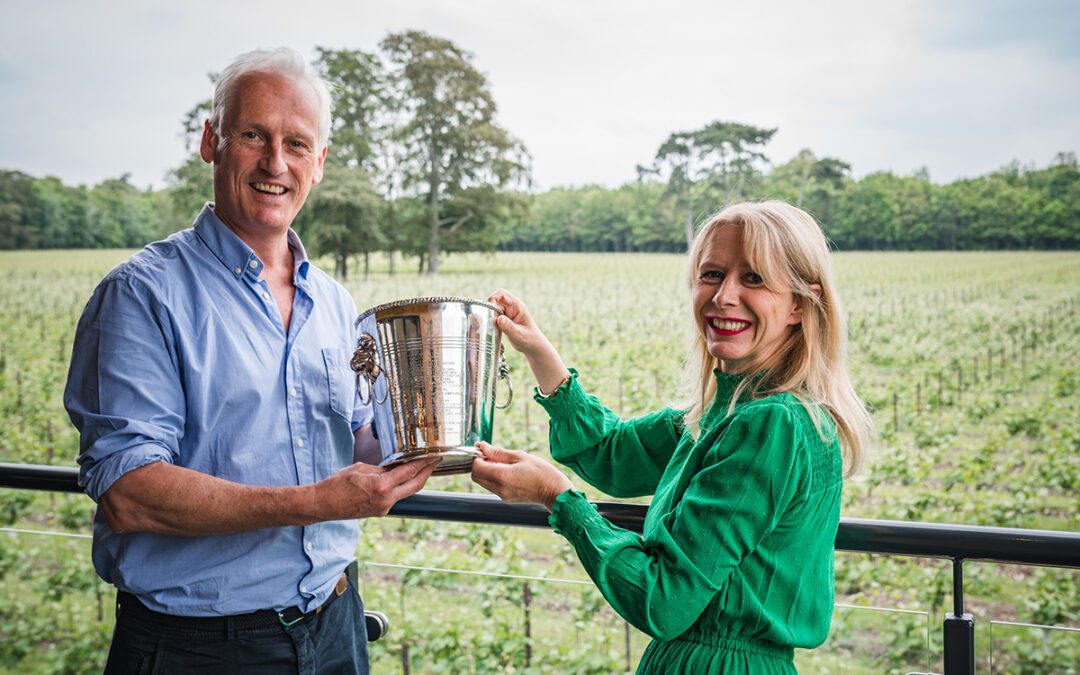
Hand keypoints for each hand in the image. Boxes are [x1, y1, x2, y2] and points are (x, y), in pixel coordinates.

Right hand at [316, 457, 439, 519]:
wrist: (322, 505)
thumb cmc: (337, 484)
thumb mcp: (361, 468)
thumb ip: (381, 468)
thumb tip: (396, 466)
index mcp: (381, 486)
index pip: (410, 472)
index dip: (424, 463)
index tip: (433, 456)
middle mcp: (386, 499)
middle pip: (415, 485)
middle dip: (427, 472)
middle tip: (435, 461)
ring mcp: (384, 508)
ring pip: (407, 492)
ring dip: (416, 480)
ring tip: (422, 467)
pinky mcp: (380, 512)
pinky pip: (395, 497)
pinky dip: (402, 487)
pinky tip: (403, 479)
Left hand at [471, 442, 571, 510]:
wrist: (554, 491)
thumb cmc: (541, 472)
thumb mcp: (520, 456)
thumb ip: (498, 452)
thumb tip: (482, 446)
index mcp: (502, 476)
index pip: (476, 467)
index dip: (477, 457)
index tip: (484, 450)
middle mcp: (499, 488)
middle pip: (476, 476)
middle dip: (479, 464)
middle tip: (492, 456)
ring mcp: (502, 496)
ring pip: (483, 482)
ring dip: (486, 471)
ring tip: (502, 464)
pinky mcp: (506, 499)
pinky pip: (492, 487)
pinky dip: (494, 478)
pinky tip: (508, 472)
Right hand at [487, 289, 549, 356]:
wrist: (533, 346)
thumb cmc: (529, 339)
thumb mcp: (519, 334)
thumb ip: (508, 326)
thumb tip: (498, 318)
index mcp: (517, 306)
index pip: (502, 293)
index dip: (493, 298)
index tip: (490, 310)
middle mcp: (511, 307)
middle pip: (495, 300)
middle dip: (490, 309)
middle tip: (492, 322)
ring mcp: (507, 314)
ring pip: (493, 309)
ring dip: (491, 317)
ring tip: (496, 328)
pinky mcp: (504, 320)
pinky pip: (494, 317)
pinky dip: (492, 322)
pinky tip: (496, 331)